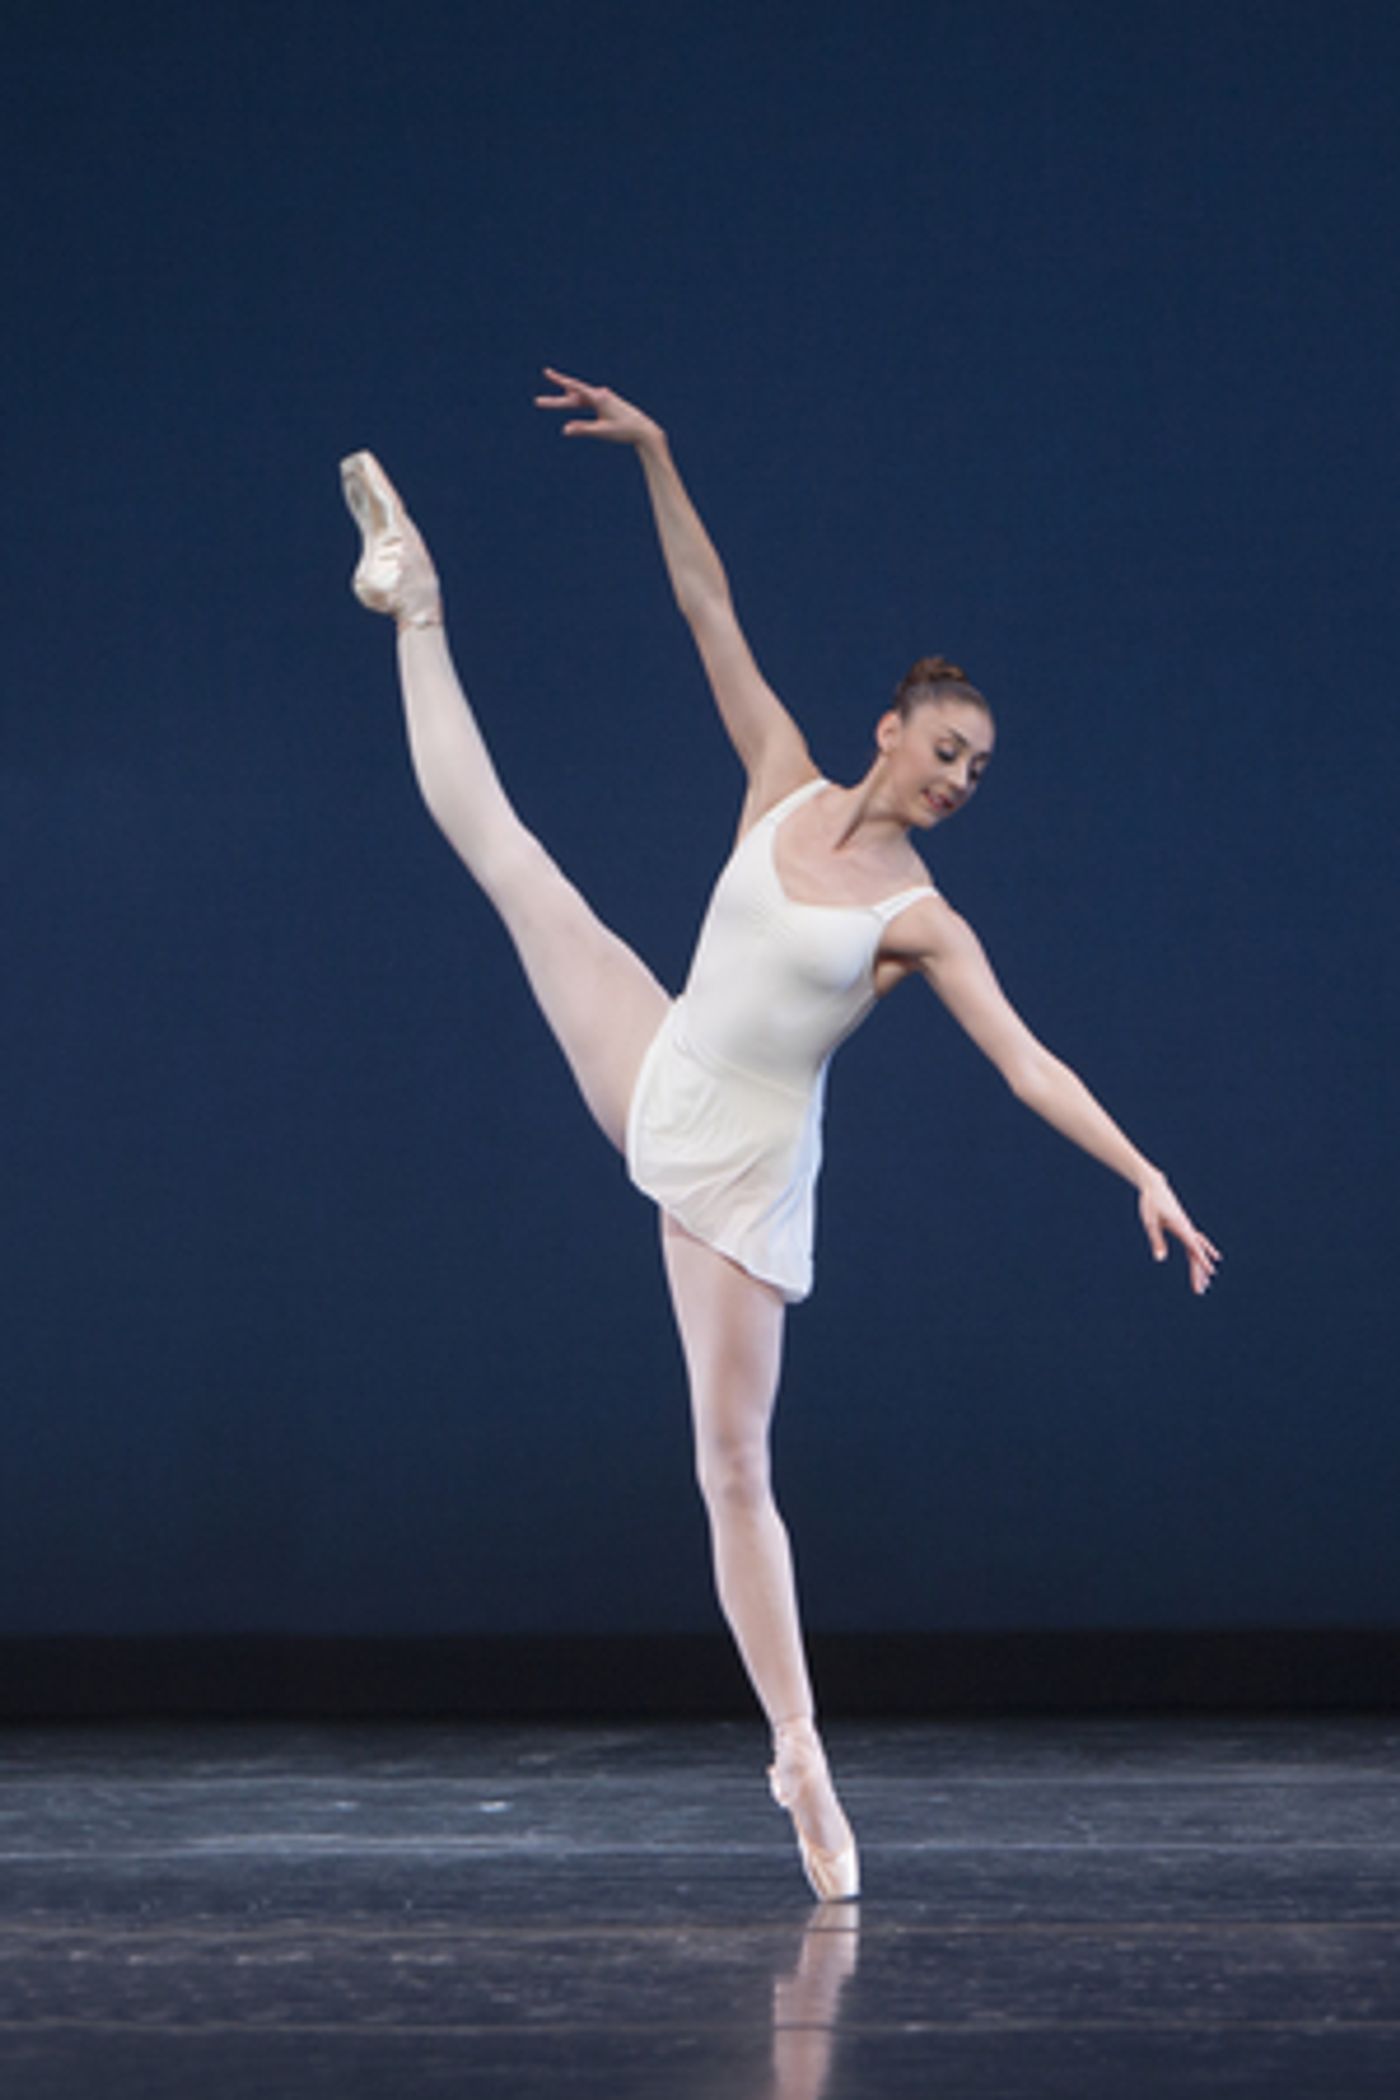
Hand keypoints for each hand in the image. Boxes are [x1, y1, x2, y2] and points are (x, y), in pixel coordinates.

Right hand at [534, 366, 662, 446]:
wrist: (644, 430)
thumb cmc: (624, 431)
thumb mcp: (602, 432)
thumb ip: (583, 429)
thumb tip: (565, 430)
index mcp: (598, 398)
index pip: (574, 387)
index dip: (559, 379)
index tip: (547, 372)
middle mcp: (601, 394)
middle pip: (573, 395)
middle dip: (556, 399)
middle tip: (538, 402)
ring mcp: (605, 398)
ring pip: (580, 398)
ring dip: (566, 400)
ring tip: (552, 402)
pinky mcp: (608, 403)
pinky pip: (588, 400)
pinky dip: (577, 401)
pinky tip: (573, 399)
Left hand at [1138, 1171, 1220, 1295]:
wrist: (1154, 1185)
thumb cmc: (1150, 1203)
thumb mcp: (1150, 1223)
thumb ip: (1156, 1241)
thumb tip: (1160, 1259)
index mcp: (1181, 1228)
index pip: (1194, 1248)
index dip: (1201, 1262)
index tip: (1210, 1274)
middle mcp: (1187, 1228)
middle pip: (1197, 1253)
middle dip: (1199, 1272)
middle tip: (1201, 1290)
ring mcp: (1187, 1227)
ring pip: (1198, 1249)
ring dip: (1202, 1265)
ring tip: (1207, 1282)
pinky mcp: (1184, 1226)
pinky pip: (1197, 1242)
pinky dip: (1205, 1251)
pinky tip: (1213, 1256)